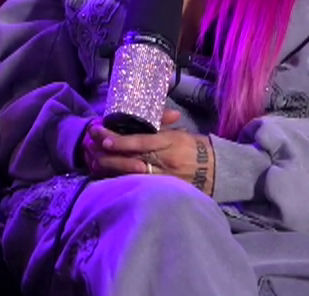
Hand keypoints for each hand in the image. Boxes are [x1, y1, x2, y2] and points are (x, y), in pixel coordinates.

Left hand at [81, 110, 217, 195]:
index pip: (140, 143)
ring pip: (131, 176)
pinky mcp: (164, 192)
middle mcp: (166, 163)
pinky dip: (121, 182)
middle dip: (108, 154)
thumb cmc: (196, 148)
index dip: (120, 141)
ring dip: (110, 169)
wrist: (219, 171)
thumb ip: (160, 126)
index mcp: (170, 144)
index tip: (102, 136)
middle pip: (131, 160)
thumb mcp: (179, 133)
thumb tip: (140, 117)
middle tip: (90, 146)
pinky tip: (107, 176)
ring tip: (93, 160)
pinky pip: (139, 188)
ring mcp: (165, 180)